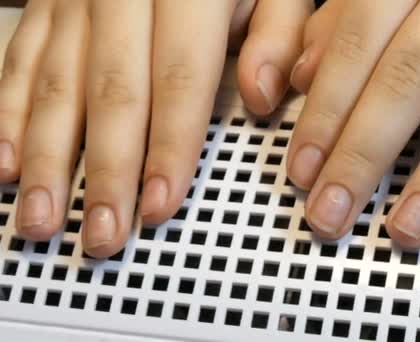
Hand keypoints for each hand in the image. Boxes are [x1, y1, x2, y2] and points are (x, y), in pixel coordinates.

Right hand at [0, 0, 312, 256]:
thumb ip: (277, 33)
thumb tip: (262, 95)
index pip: (179, 78)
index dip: (169, 147)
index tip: (160, 204)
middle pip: (112, 93)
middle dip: (106, 171)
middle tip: (104, 234)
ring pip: (56, 85)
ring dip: (48, 159)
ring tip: (45, 218)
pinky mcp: (48, 4)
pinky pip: (21, 61)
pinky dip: (9, 115)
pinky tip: (5, 163)